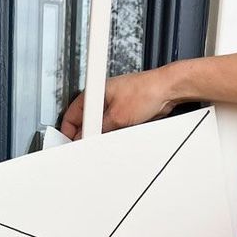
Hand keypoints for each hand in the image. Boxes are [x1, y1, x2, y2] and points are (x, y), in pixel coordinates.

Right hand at [60, 67, 176, 139]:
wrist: (167, 90)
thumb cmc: (146, 91)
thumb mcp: (117, 116)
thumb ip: (100, 129)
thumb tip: (87, 139)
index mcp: (95, 93)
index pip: (72, 115)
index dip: (69, 131)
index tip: (70, 144)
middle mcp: (102, 98)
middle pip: (86, 122)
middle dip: (87, 135)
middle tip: (88, 146)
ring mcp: (113, 106)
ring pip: (100, 126)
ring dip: (102, 134)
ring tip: (107, 138)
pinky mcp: (124, 113)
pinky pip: (113, 127)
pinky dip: (113, 134)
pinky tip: (117, 136)